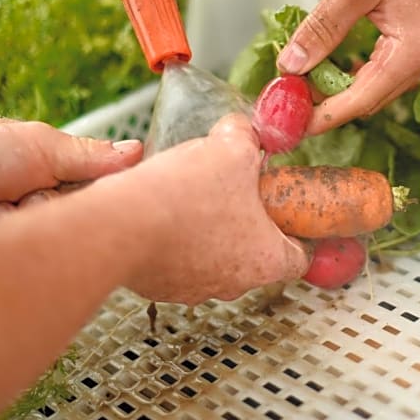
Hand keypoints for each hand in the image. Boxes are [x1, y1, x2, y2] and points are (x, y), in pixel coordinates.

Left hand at [0, 119, 142, 240]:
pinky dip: (14, 233)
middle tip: (42, 190)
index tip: (113, 188)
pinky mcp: (12, 251)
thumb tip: (136, 151)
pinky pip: (33, 252)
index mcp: (58, 171)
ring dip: (34, 216)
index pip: (103, 186)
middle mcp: (47, 200)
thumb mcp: (45, 145)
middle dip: (64, 202)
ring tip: (8, 203)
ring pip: (59, 234)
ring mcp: (29, 226)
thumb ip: (92, 156)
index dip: (108, 188)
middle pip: (85, 214)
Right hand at [110, 113, 310, 304]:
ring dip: (210, 231)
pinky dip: (176, 239)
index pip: (300, 256)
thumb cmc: (184, 197)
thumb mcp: (232, 149)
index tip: (291, 213)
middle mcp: (234, 283)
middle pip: (255, 254)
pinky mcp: (161, 285)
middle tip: (238, 191)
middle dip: (249, 221)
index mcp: (265, 260)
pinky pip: (178, 260)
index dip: (299, 231)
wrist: (119, 226)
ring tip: (196, 195)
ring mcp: (195, 289)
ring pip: (214, 257)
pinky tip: (166, 209)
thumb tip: (244, 130)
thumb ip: (247, 137)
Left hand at [276, 0, 419, 133]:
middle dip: (328, 103)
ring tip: (302, 81)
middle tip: (288, 100)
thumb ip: (319, 31)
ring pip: (376, 83)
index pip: (360, 101)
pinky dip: (356, 68)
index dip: (323, 116)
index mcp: (412, 53)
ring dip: (340, 85)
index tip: (291, 125)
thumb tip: (291, 65)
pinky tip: (331, 60)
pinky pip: (385, 65)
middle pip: (370, 98)